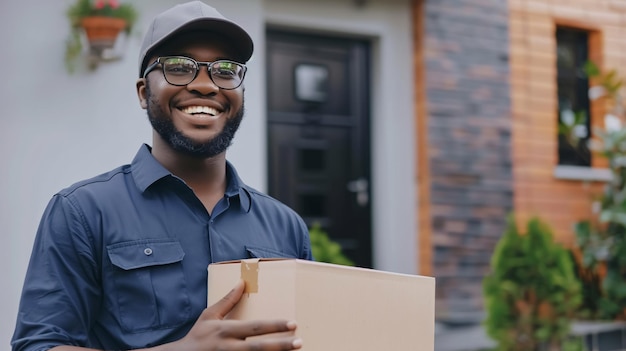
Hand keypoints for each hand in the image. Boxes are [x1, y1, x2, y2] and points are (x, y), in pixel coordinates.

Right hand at [168, 280, 301, 350]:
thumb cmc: (198, 336)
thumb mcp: (209, 316)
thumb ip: (227, 301)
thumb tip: (242, 282)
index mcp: (225, 331)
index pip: (254, 327)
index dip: (274, 326)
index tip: (292, 323)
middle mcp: (229, 347)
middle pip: (258, 347)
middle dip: (280, 345)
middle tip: (299, 342)